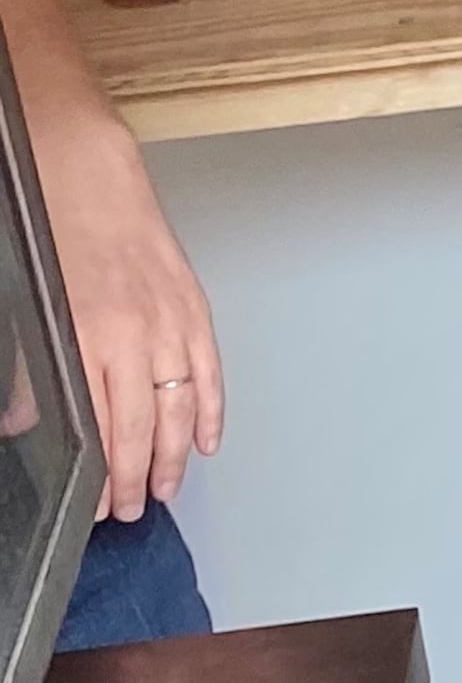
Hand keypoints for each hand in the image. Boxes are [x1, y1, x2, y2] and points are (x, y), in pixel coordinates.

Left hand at [31, 117, 224, 522]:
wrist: (87, 172)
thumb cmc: (54, 230)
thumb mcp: (32, 309)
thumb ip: (33, 374)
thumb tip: (29, 423)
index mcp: (88, 339)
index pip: (103, 429)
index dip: (106, 476)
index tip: (101, 505)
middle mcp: (135, 337)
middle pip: (145, 428)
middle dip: (141, 478)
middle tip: (135, 510)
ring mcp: (171, 323)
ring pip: (182, 408)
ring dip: (178, 456)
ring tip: (169, 488)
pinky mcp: (194, 307)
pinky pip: (209, 372)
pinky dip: (212, 410)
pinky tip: (208, 440)